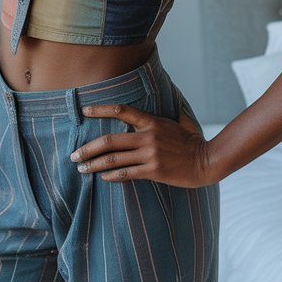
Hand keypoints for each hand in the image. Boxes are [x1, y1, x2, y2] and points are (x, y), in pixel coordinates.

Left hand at [70, 103, 215, 187]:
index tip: (84, 111)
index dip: (100, 110)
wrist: (207, 162)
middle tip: (74, 155)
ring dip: (94, 164)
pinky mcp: (153, 170)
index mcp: (152, 121)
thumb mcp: (181, 122)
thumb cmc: (193, 141)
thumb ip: (171, 114)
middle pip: (110, 140)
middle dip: (88, 148)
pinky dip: (111, 176)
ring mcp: (150, 154)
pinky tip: (102, 177)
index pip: (121, 110)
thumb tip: (174, 103)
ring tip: (82, 168)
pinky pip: (126, 173)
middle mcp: (148, 136)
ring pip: (114, 159)